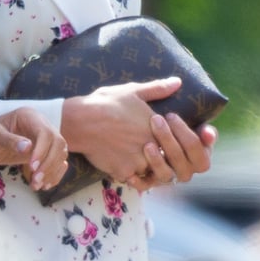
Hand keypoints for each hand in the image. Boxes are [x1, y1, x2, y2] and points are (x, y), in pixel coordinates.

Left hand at [0, 106, 68, 191]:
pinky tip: (44, 185)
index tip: (32, 167)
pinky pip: (56, 163)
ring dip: (51, 172)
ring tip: (36, 185)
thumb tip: (28, 147)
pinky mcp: (42, 153)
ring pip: (59, 154)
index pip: (45, 133)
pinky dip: (53, 175)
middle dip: (49, 164)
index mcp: (29, 117)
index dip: (42, 150)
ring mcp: (43, 140)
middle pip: (58, 144)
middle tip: (35, 180)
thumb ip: (9, 140)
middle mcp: (40, 126)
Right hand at [62, 77, 185, 181]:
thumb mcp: (132, 91)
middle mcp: (152, 147)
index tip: (148, 133)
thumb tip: (178, 81)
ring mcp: (138, 162)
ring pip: (148, 171)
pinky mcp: (123, 172)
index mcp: (157, 129)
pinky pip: (131, 179)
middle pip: (161, 158)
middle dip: (153, 154)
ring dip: (140, 165)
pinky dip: (125, 172)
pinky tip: (116, 160)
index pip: (171, 141)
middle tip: (135, 145)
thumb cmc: (106, 103)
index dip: (161, 139)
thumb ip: (157, 89)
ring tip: (127, 154)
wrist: (81, 121)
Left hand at [126, 113, 215, 192]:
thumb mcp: (191, 127)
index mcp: (200, 159)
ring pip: (165, 174)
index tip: (171, 115)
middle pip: (179, 160)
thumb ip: (203, 128)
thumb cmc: (176, 129)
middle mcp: (186, 172)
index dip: (184, 132)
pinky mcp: (151, 183)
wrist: (155, 138)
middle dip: (168, 139)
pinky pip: (145, 186)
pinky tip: (131, 173)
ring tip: (147, 145)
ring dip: (156, 161)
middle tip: (155, 119)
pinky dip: (138, 181)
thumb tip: (208, 133)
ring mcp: (169, 178)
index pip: (197, 149)